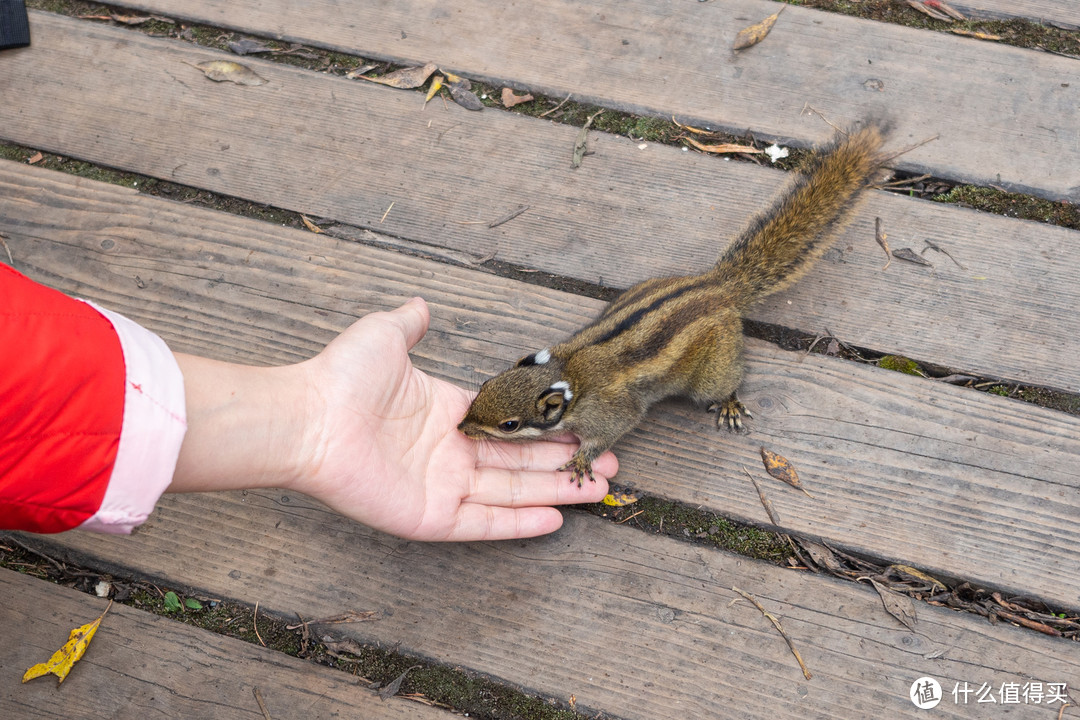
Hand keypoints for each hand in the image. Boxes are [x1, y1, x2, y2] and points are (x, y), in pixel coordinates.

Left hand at [171, 298, 616, 540]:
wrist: (308, 418)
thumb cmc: (341, 377)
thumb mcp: (384, 336)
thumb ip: (410, 324)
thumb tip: (421, 305)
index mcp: (445, 412)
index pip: (508, 423)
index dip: (547, 425)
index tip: (582, 422)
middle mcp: (449, 452)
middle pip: (521, 460)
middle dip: (565, 460)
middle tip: (608, 459)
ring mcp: (442, 486)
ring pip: (513, 491)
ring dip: (556, 491)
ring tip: (600, 488)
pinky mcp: (432, 516)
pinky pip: (485, 521)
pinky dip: (520, 523)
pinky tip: (556, 519)